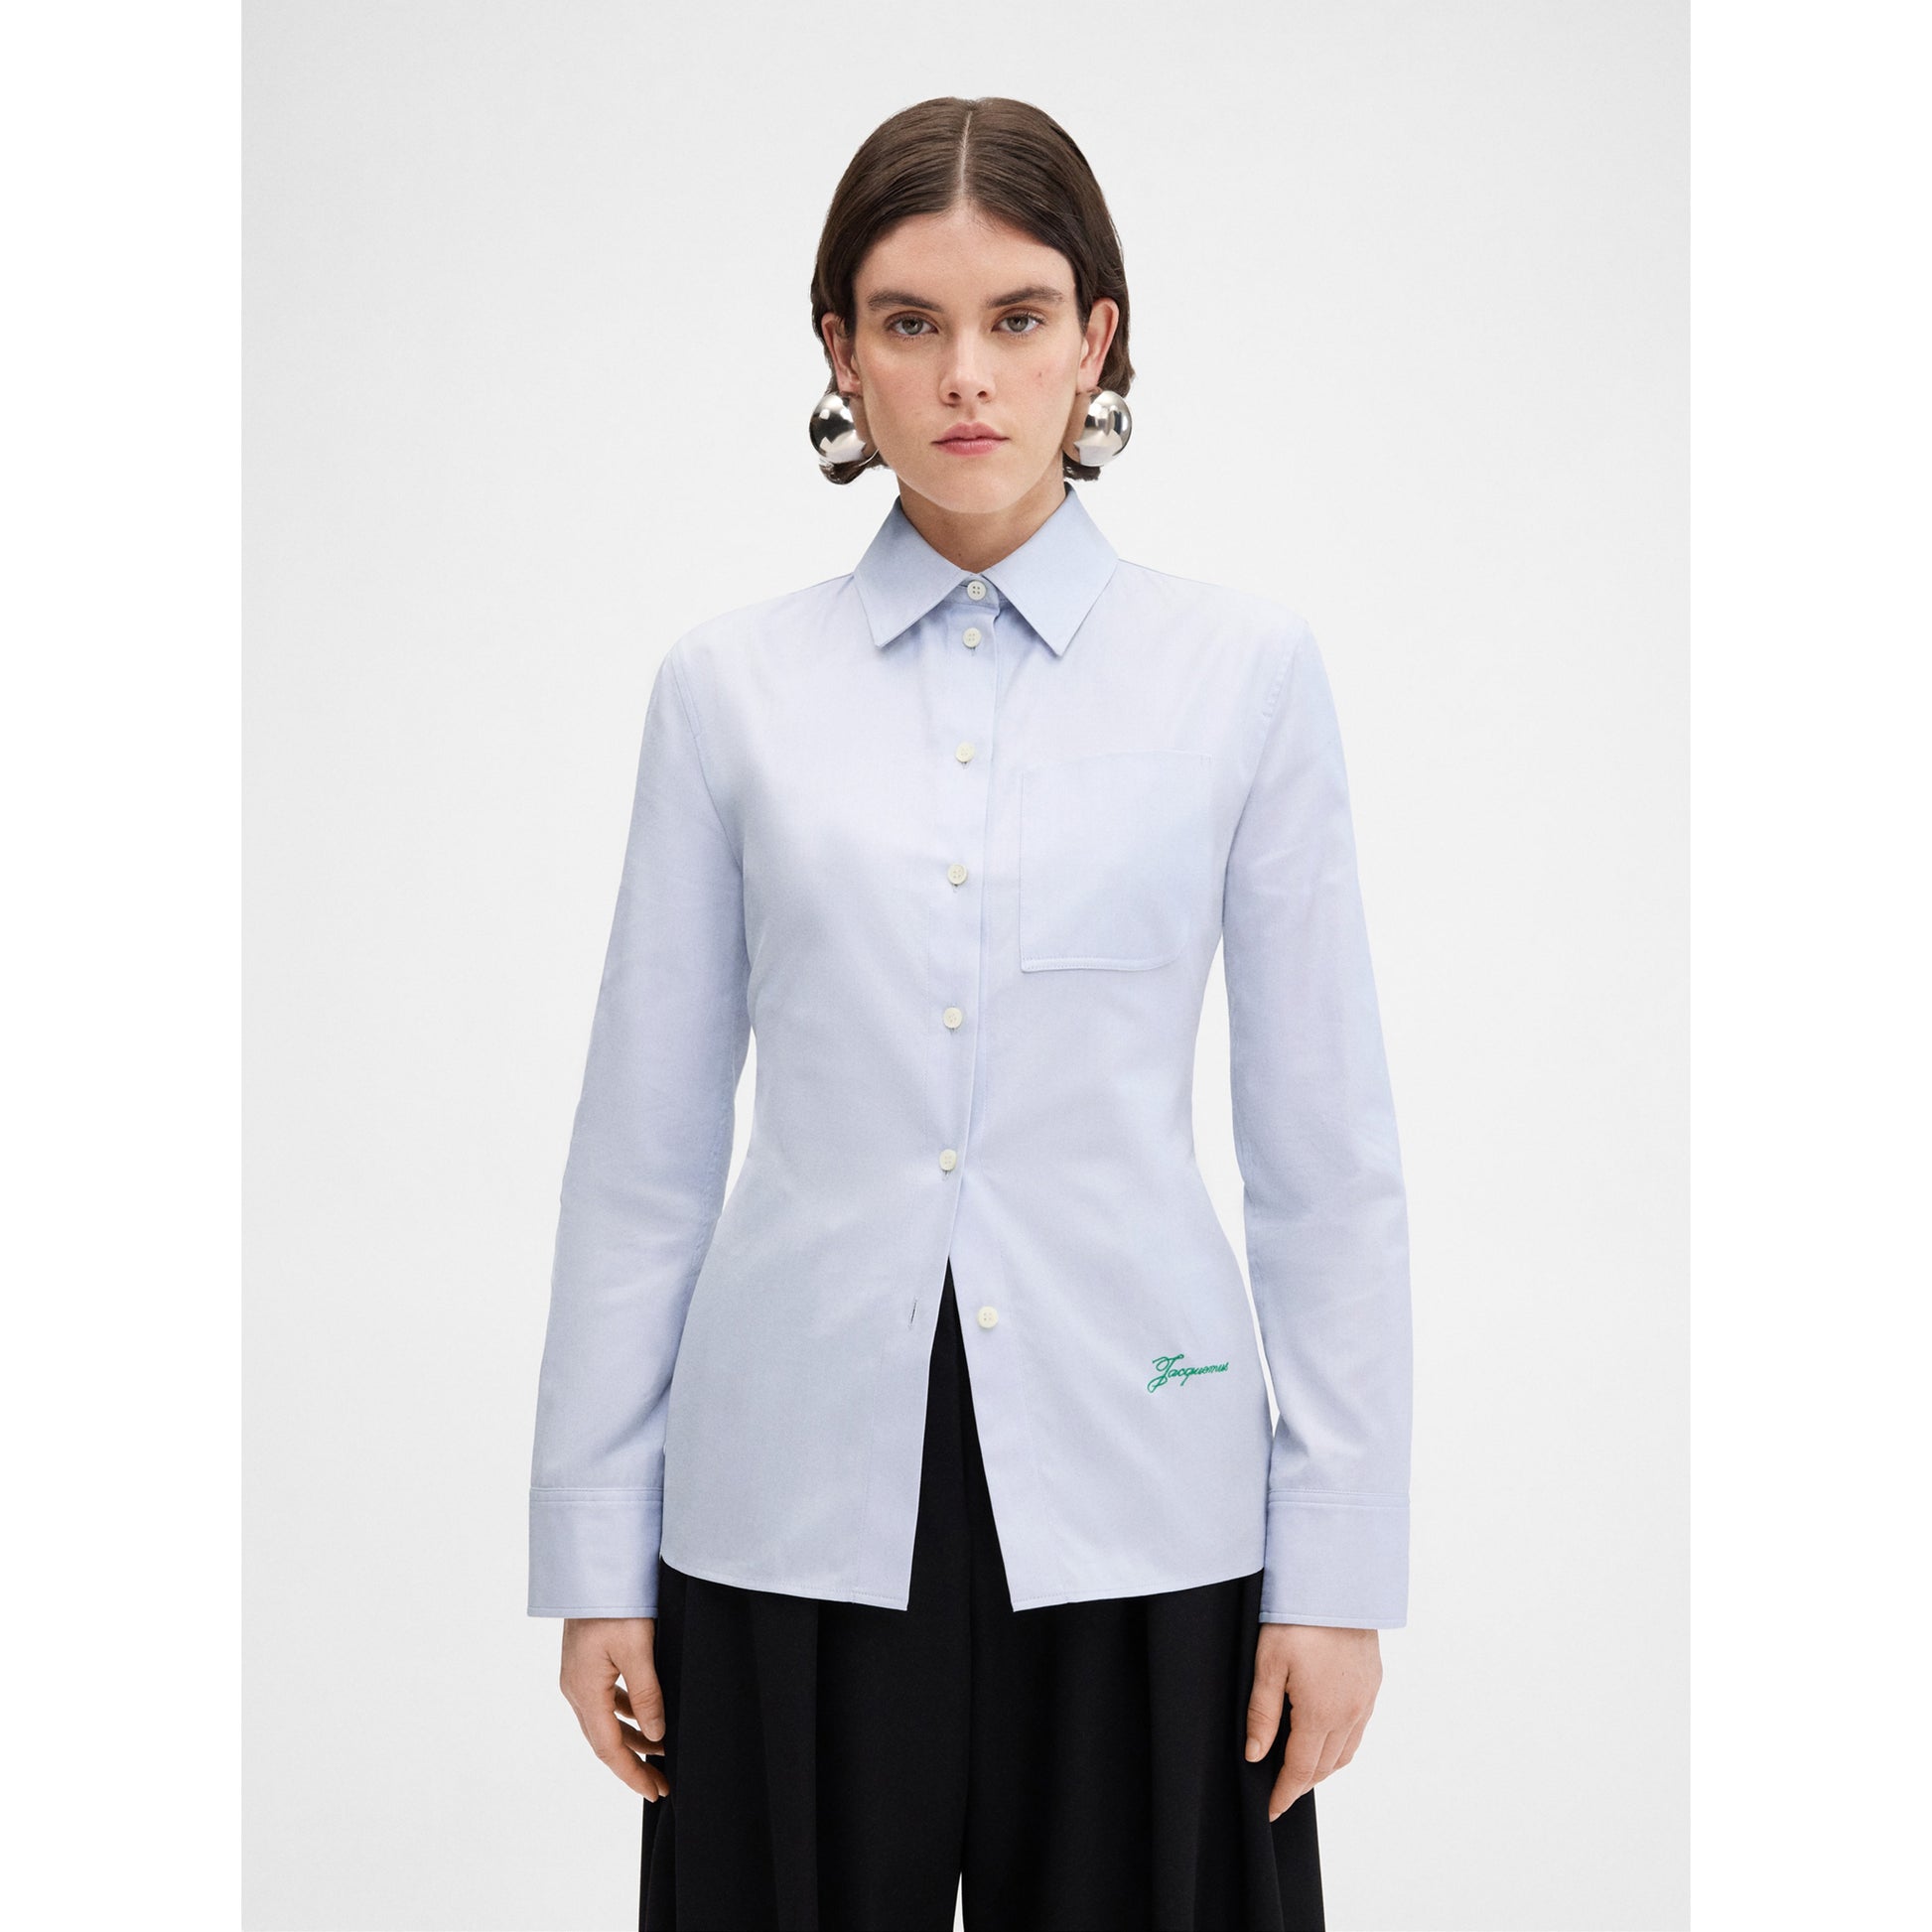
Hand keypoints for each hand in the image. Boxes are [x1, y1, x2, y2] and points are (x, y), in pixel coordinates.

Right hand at [560, 1617, 669, 1800]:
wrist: (593, 1567)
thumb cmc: (615, 1604)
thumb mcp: (637, 1650)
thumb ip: (647, 1695)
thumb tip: (656, 1738)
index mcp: (584, 1691)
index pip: (608, 1748)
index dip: (632, 1774)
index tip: (655, 1792)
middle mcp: (575, 1688)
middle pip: (604, 1739)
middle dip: (633, 1763)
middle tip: (662, 1783)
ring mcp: (578, 1675)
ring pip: (605, 1720)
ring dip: (631, 1738)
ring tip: (661, 1752)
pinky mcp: (585, 1662)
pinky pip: (606, 1700)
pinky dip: (626, 1714)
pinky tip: (645, 1715)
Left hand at [1244, 1622, 1381, 1821]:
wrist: (1337, 1583)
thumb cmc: (1296, 1619)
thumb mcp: (1267, 1663)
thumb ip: (1263, 1713)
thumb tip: (1256, 1756)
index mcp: (1321, 1714)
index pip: (1301, 1770)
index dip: (1284, 1793)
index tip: (1270, 1810)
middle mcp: (1350, 1714)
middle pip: (1325, 1766)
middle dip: (1301, 1783)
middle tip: (1279, 1791)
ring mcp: (1366, 1700)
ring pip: (1346, 1752)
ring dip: (1323, 1766)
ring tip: (1299, 1769)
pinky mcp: (1373, 1684)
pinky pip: (1358, 1729)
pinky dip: (1341, 1744)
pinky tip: (1325, 1736)